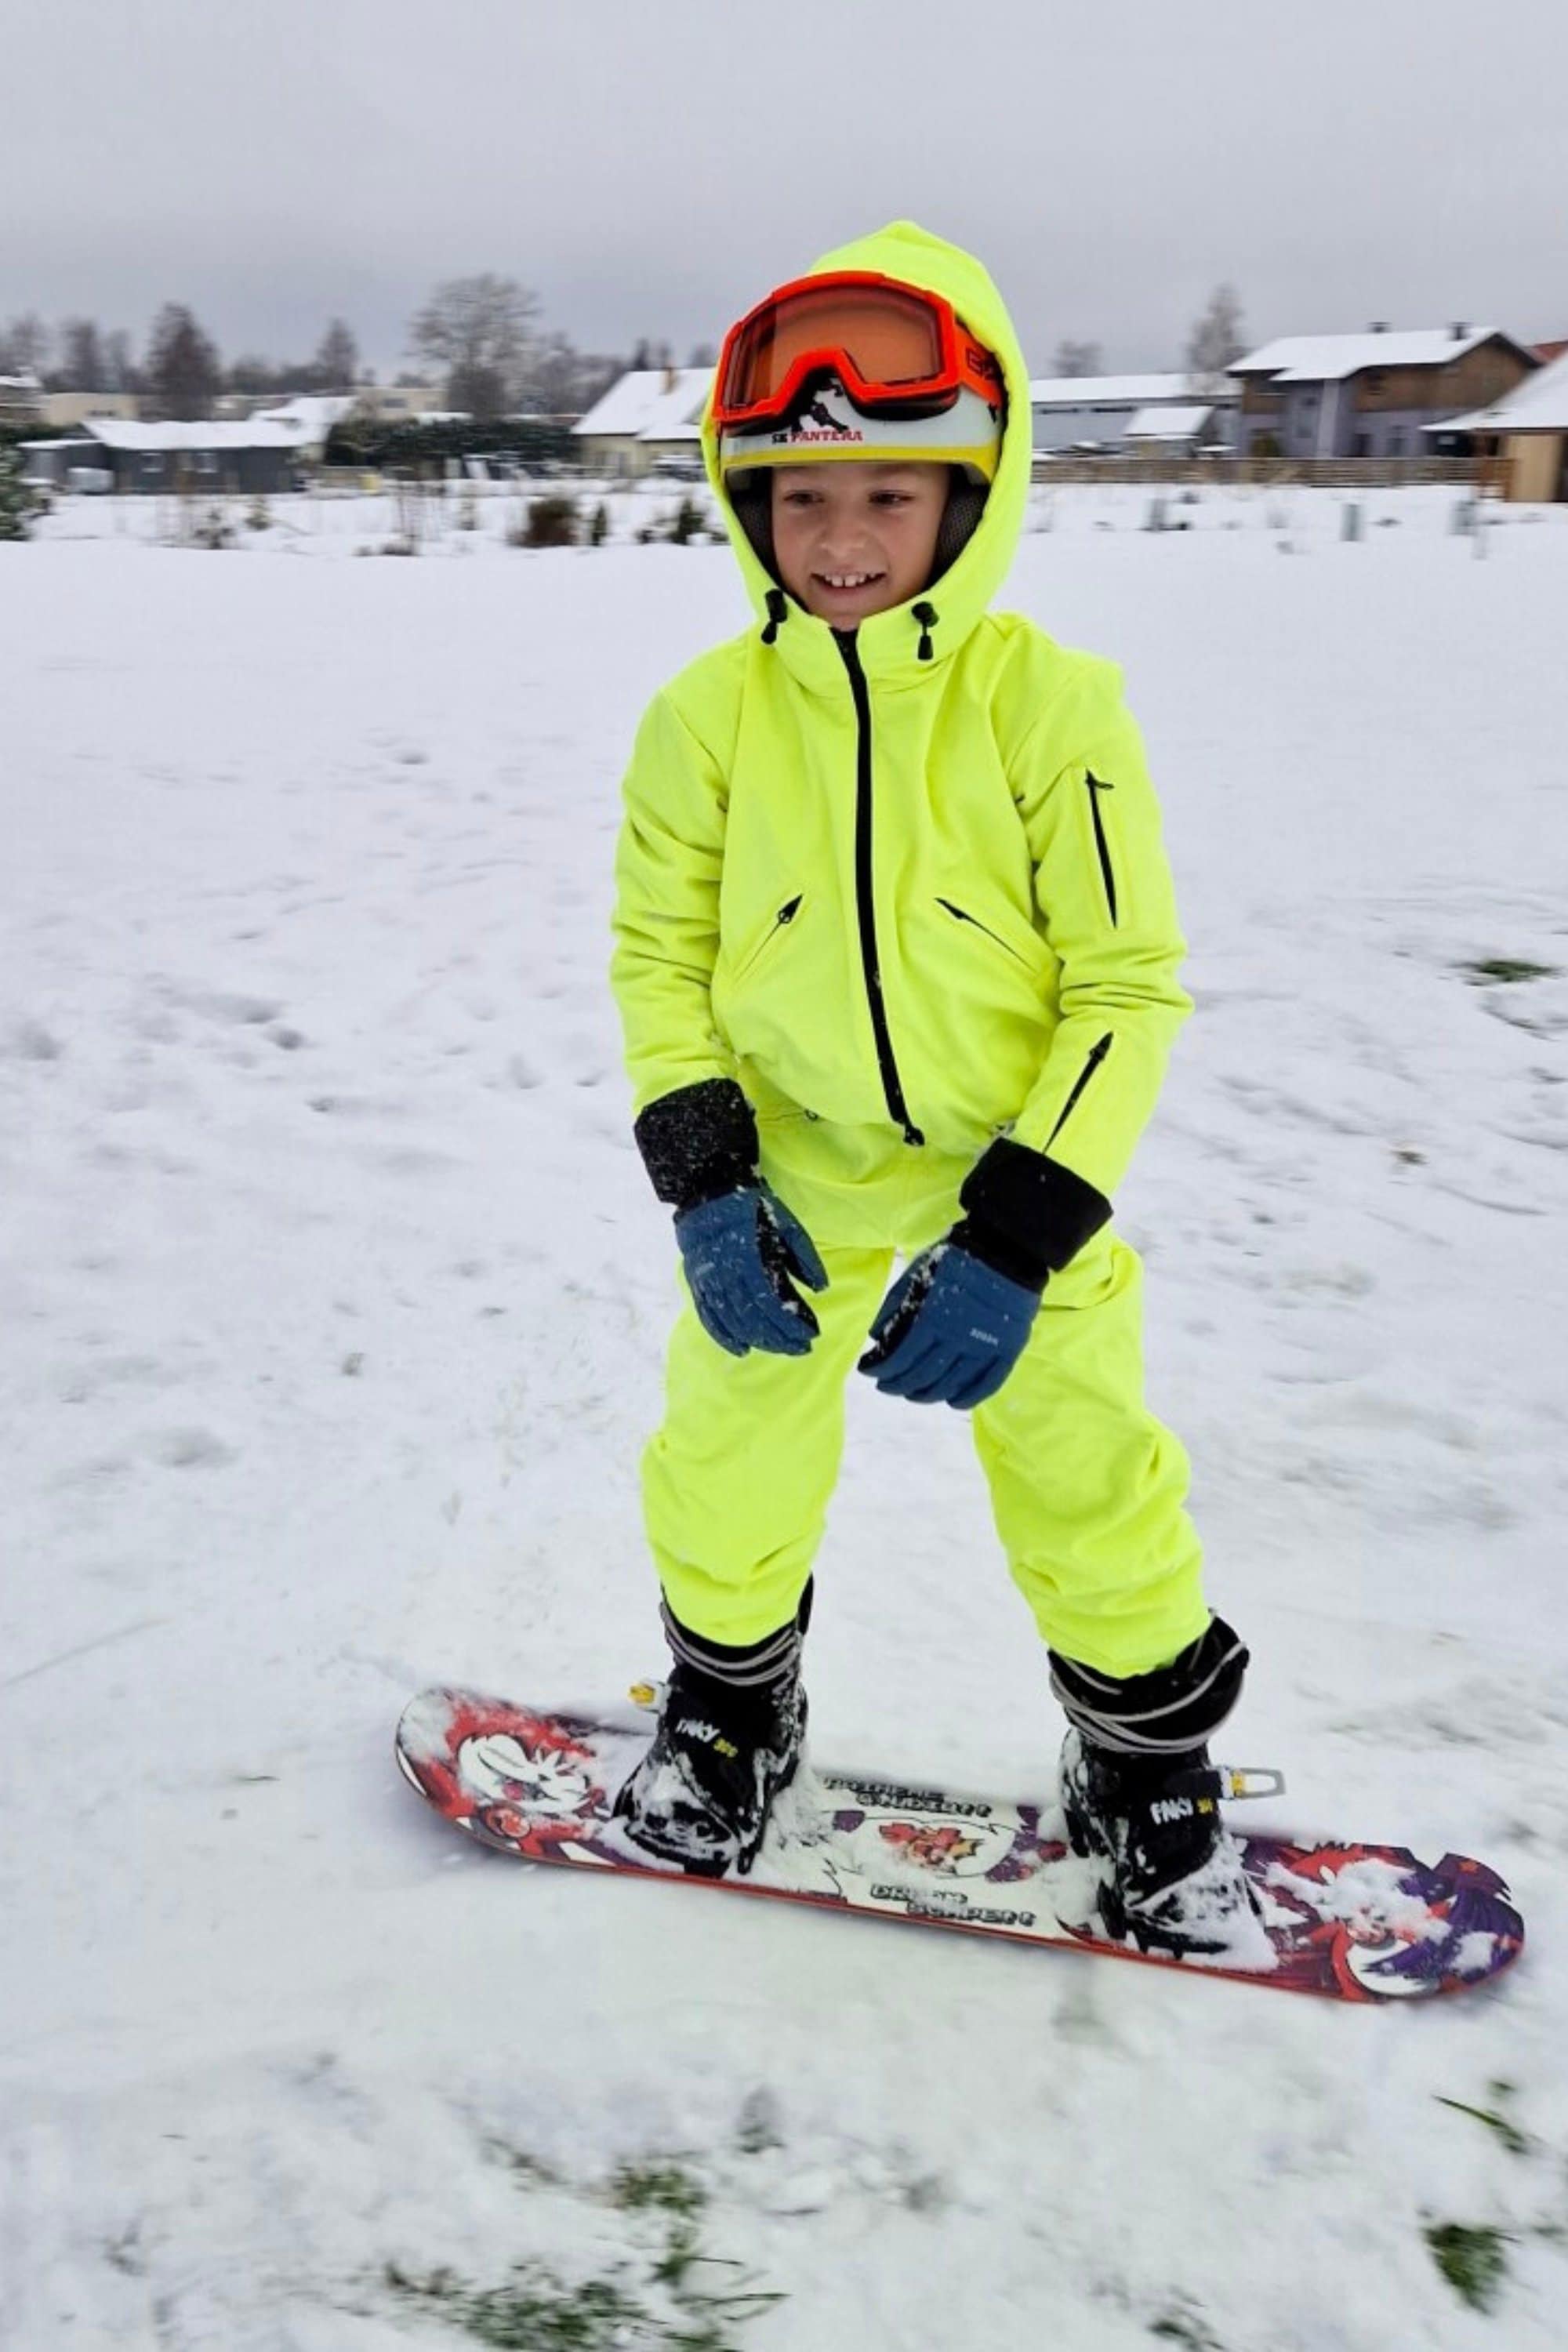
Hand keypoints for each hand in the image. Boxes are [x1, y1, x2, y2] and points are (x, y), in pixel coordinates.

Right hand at [675, 1183, 828, 1357]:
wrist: (710, 1194)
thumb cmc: (755, 1209)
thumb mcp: (788, 1226)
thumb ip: (805, 1259)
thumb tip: (822, 1289)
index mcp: (753, 1259)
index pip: (775, 1304)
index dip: (794, 1324)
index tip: (813, 1335)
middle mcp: (729, 1275)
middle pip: (756, 1319)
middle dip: (781, 1338)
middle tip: (801, 1348)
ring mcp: (710, 1282)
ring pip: (735, 1322)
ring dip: (759, 1340)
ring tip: (780, 1349)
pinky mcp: (699, 1285)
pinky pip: (710, 1318)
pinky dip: (725, 1337)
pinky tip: (742, 1350)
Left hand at [858, 1237, 1038, 1408]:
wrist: (1008, 1250)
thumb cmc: (956, 1260)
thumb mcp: (918, 1274)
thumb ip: (895, 1306)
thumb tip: (875, 1337)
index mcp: (931, 1319)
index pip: (900, 1358)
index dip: (880, 1369)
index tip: (868, 1371)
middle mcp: (957, 1339)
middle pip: (921, 1376)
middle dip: (898, 1385)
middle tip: (886, 1386)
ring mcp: (984, 1347)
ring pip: (950, 1385)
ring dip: (927, 1394)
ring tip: (913, 1394)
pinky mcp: (1007, 1351)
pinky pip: (987, 1384)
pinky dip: (968, 1397)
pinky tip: (953, 1401)